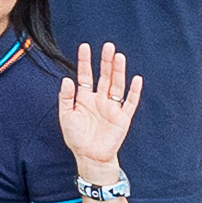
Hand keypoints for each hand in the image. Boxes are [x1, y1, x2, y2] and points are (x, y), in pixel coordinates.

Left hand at [55, 40, 140, 171]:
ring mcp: (112, 108)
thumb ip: (66, 97)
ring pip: (116, 85)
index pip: (85, 75)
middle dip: (105, 61)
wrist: (89, 156)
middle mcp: (99, 99)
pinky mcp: (123, 118)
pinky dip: (134, 91)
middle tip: (108, 46)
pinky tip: (136, 79)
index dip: (85, 61)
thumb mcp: (65, 116)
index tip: (84, 46)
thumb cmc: (76, 137)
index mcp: (84, 98)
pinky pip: (130, 102)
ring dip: (118, 71)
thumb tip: (67, 78)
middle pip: (104, 76)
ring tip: (119, 56)